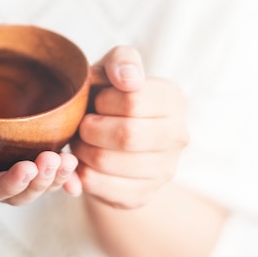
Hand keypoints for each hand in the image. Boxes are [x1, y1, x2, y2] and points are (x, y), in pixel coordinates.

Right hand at [0, 69, 81, 205]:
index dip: (7, 184)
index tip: (28, 167)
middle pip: (13, 194)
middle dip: (37, 182)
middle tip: (56, 160)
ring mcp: (0, 166)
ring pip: (30, 186)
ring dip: (52, 179)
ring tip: (69, 161)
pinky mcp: (16, 153)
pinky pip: (40, 171)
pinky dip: (59, 174)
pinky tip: (75, 166)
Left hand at [71, 46, 188, 207]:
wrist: (107, 134)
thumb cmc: (109, 94)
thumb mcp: (113, 67)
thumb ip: (122, 61)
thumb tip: (129, 79)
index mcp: (173, 99)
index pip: (133, 101)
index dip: (104, 100)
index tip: (98, 100)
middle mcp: (177, 136)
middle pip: (126, 136)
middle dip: (91, 128)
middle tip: (82, 124)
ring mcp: (164, 170)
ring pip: (108, 163)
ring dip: (82, 150)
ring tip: (81, 141)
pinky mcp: (142, 196)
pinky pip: (99, 187)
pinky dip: (79, 173)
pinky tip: (81, 162)